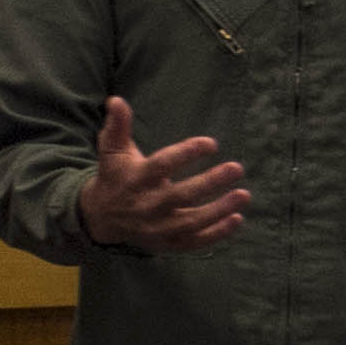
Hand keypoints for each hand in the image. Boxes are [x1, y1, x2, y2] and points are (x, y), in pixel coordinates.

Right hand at [76, 95, 248, 253]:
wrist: (100, 218)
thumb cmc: (115, 176)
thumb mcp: (113, 151)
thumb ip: (118, 126)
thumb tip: (116, 100)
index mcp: (135, 179)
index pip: (162, 165)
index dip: (186, 153)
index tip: (212, 143)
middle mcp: (146, 206)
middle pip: (181, 195)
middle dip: (210, 182)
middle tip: (237, 168)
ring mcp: (158, 228)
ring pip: (191, 222)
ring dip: (220, 210)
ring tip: (244, 194)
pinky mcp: (167, 244)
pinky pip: (195, 242)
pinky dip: (217, 233)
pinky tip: (238, 218)